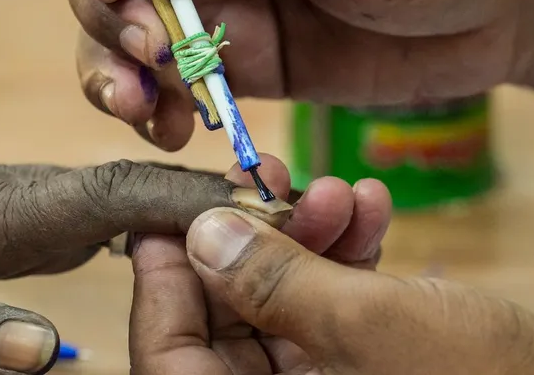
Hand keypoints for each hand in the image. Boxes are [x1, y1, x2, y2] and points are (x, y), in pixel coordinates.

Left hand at [0, 151, 293, 374]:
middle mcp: (30, 193)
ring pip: (134, 198)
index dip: (203, 208)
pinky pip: (108, 213)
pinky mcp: (20, 214)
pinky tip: (192, 248)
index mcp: (5, 208)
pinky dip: (160, 224)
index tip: (276, 217)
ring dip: (202, 215)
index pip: (123, 197)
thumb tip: (52, 355)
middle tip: (308, 225)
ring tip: (273, 239)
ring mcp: (28, 199)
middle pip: (146, 190)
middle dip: (227, 207)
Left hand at [131, 206, 533, 374]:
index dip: (160, 279)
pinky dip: (347, 258)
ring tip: (343, 190)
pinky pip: (330, 311)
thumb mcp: (369, 329)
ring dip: (308, 237)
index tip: (171, 209)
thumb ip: (274, 284)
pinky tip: (373, 209)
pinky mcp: (359, 372)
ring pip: (279, 304)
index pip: (168, 356)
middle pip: (223, 319)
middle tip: (272, 178)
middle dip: (251, 238)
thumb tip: (199, 234)